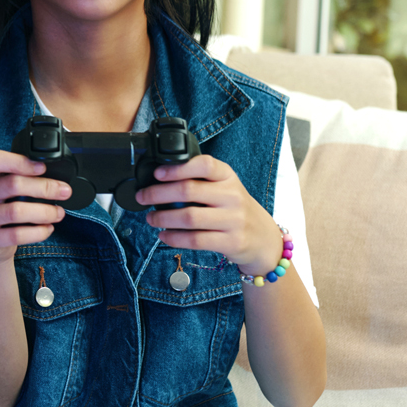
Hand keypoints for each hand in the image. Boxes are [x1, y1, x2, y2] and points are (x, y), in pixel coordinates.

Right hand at [0, 149, 70, 261]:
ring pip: (15, 212)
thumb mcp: (3, 189)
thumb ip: (21, 178)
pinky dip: (38, 232)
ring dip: (44, 212)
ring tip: (58, 213)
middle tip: (64, 191)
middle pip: (11, 184)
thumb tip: (55, 180)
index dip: (19, 161)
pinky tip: (47, 228)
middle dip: (44, 187)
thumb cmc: (1, 208)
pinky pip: (16, 235)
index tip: (42, 167)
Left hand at [137, 155, 282, 274]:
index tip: (157, 173)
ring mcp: (233, 220)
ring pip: (189, 217)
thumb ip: (200, 180)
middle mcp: (233, 196)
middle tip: (142, 197)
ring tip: (150, 218)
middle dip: (158, 194)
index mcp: (229, 177)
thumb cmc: (235, 209)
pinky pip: (195, 240)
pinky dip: (174, 238)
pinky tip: (163, 235)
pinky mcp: (231, 242)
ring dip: (162, 218)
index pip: (205, 164)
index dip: (178, 167)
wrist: (264, 238)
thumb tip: (159, 179)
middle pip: (189, 190)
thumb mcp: (225, 187)